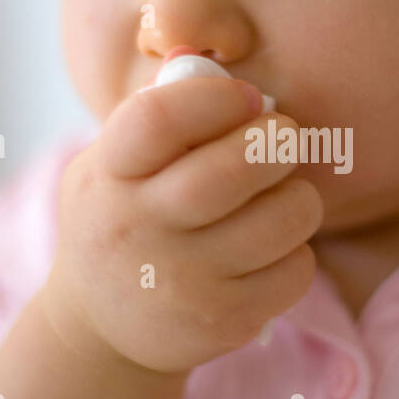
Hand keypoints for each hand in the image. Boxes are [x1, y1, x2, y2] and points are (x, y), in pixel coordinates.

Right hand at [41, 76, 322, 373]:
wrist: (99, 328)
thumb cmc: (123, 219)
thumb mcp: (112, 165)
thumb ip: (159, 118)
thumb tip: (225, 70)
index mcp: (109, 174)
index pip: (159, 120)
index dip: (216, 98)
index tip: (246, 98)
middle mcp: (137, 228)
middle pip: (232, 170)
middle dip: (276, 143)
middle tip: (282, 140)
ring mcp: (180, 282)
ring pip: (281, 220)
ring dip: (299, 197)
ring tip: (282, 196)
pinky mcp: (221, 321)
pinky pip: (295, 270)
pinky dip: (297, 252)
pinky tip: (272, 250)